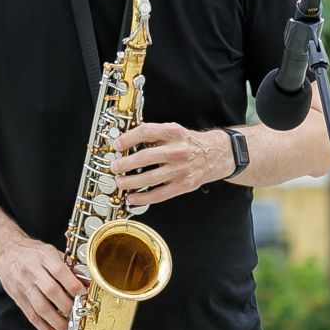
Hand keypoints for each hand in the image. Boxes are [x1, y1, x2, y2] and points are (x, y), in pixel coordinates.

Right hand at [0, 238, 85, 329]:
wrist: (4, 252)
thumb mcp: (50, 251)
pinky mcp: (18, 298)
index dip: (73, 285)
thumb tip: (86, 281)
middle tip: (78, 314)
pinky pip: (31, 315)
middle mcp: (32, 271)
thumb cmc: (31, 251)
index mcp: (43, 257)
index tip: (84, 295)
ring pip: (40, 307)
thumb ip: (68, 267)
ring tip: (68, 329)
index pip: (60, 272)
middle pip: (51, 291)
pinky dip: (42, 326)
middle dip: (67, 306)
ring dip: (56, 321)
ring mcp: (24, 286)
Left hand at [109, 122, 233, 206]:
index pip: (146, 132)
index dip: (128, 138)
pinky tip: (132, 198)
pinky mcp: (182, 185)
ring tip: (120, 181)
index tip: (117, 145)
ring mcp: (180, 169)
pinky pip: (159, 194)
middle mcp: (177, 151)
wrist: (215, 155)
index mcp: (173, 133)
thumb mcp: (174, 131)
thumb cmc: (189, 143)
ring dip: (130, 182)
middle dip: (125, 163)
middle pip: (145, 157)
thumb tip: (127, 142)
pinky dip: (143, 198)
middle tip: (114, 166)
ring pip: (150, 178)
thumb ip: (154, 135)